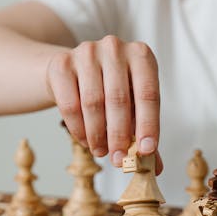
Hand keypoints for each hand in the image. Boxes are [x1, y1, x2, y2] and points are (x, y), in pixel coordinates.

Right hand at [47, 35, 161, 171]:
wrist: (73, 71)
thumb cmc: (111, 90)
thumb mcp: (133, 106)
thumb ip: (144, 133)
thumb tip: (155, 168)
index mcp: (141, 55)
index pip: (148, 94)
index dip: (149, 125)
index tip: (146, 151)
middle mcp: (115, 47)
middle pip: (119, 99)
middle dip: (119, 136)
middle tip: (118, 160)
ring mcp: (86, 52)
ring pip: (93, 103)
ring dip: (97, 134)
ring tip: (101, 151)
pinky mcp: (61, 63)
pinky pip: (69, 104)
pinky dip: (78, 128)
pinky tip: (85, 140)